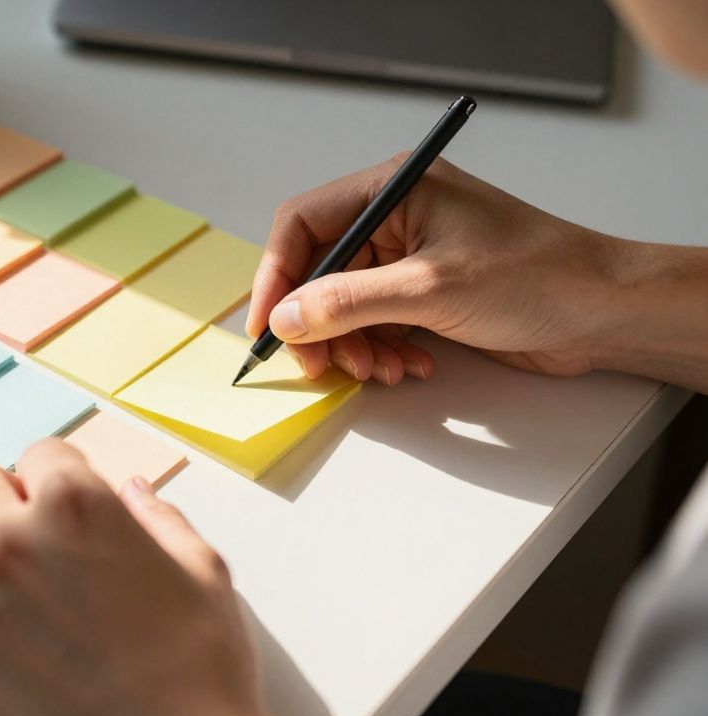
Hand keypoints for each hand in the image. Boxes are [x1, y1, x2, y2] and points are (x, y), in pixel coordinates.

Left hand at [0, 439, 294, 715]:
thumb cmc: (199, 672)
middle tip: (35, 536)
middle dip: (6, 501)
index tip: (68, 503)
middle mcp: (13, 540)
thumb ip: (158, 519)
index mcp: (76, 504)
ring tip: (7, 577)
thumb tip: (132, 493)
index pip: (40, 453)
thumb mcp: (203, 572)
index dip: (60, 478)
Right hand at [246, 154, 625, 383]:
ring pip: (344, 305)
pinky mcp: (425, 292)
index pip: (304, 224)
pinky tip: (408, 365)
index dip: (275, 275)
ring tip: (379, 369)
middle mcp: (396, 217)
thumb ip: (349, 302)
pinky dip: (380, 349)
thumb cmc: (538, 276)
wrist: (604, 311)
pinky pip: (375, 322)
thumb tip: (287, 317)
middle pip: (319, 270)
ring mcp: (410, 257)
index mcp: (394, 190)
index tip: (266, 324)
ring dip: (351, 344)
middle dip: (316, 323)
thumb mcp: (431, 289)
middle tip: (319, 365)